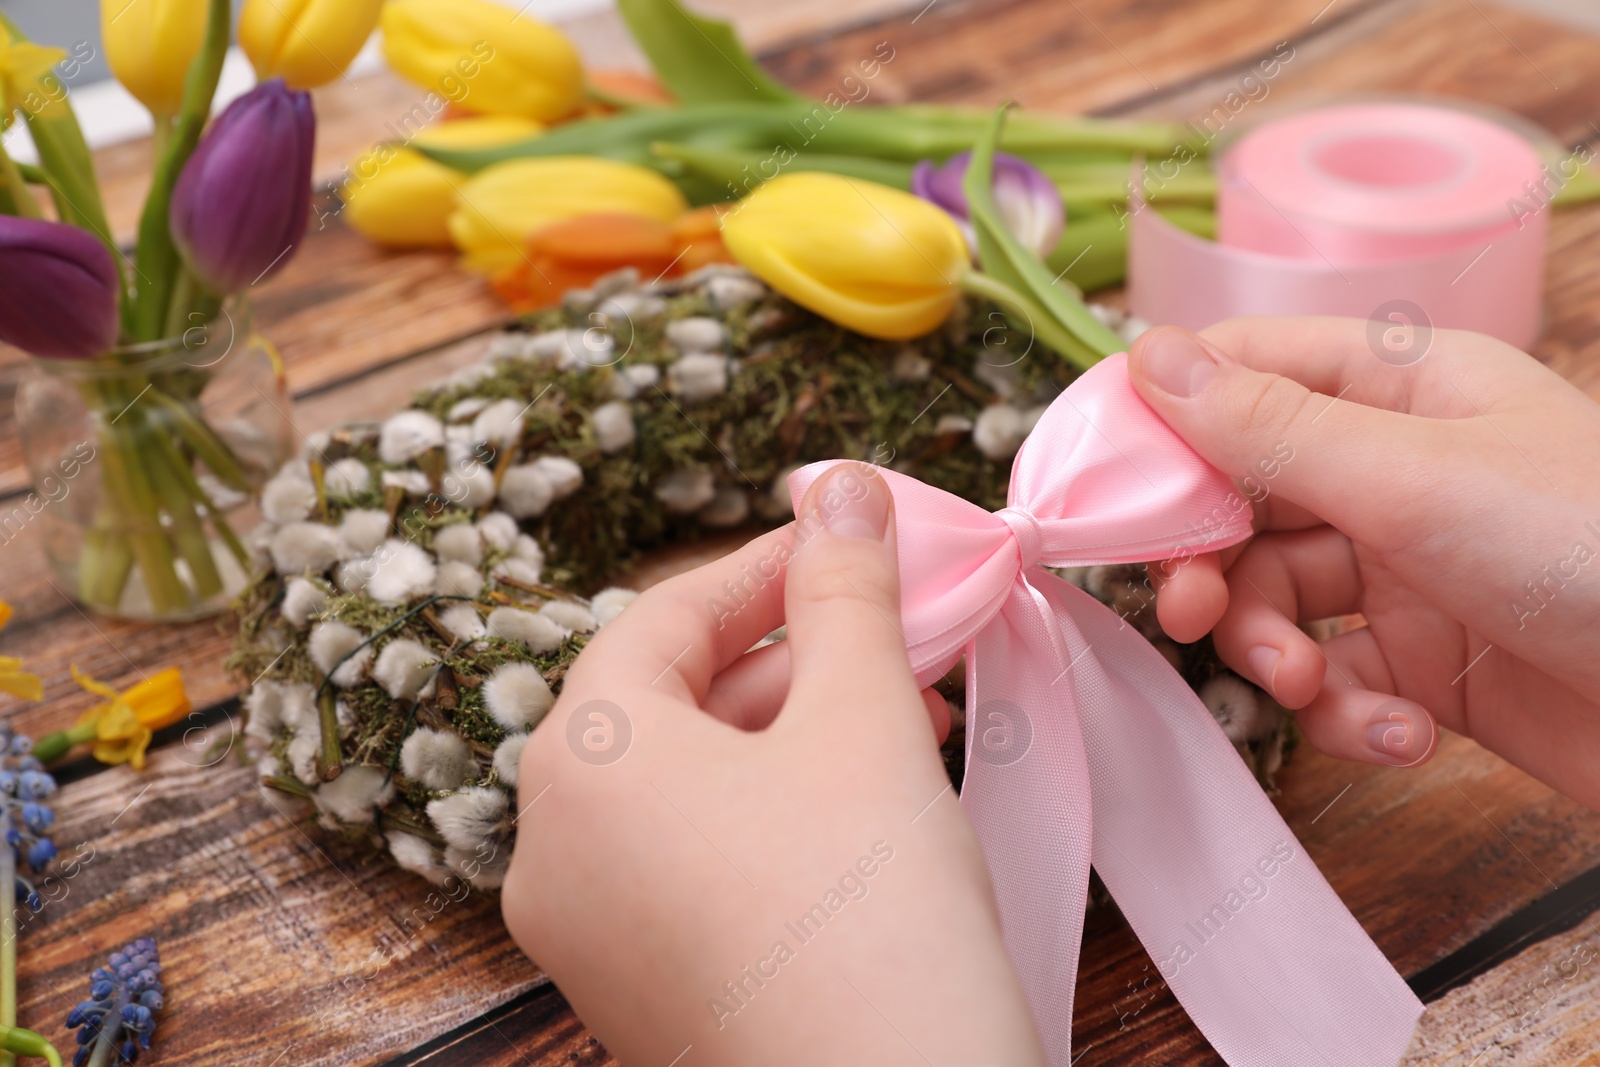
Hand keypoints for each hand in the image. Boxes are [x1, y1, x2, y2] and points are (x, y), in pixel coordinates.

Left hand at [502, 463, 1045, 1064]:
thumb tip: (844, 486)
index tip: (847, 539)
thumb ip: (845, 589)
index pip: (660, 620)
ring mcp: (585, 937)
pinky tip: (865, 812)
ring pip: (687, 791)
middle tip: (899, 638)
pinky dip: (770, 820)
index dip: (766, 568)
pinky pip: (691, 867)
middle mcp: (551, 851)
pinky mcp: (637, 996)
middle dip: (797, 660)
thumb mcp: (862, 717)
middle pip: (672, 707)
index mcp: (577, 764)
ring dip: (796, 740)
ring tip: (908, 723)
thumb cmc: (869, 904)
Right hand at [1127, 319, 1599, 808]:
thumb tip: (1144, 357)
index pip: (1249, 371)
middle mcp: (1398, 471)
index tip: (1100, 480)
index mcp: (1406, 387)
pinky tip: (1397, 736)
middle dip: (1215, 565)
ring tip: (1306, 688)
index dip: (1167, 420)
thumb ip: (1268, 428)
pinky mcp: (1428, 668)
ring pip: (1280, 600)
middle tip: (1191, 614)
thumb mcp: (1412, 478)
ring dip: (1275, 652)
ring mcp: (1412, 572)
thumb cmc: (1591, 551)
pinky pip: (1336, 680)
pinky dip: (1344, 715)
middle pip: (1246, 503)